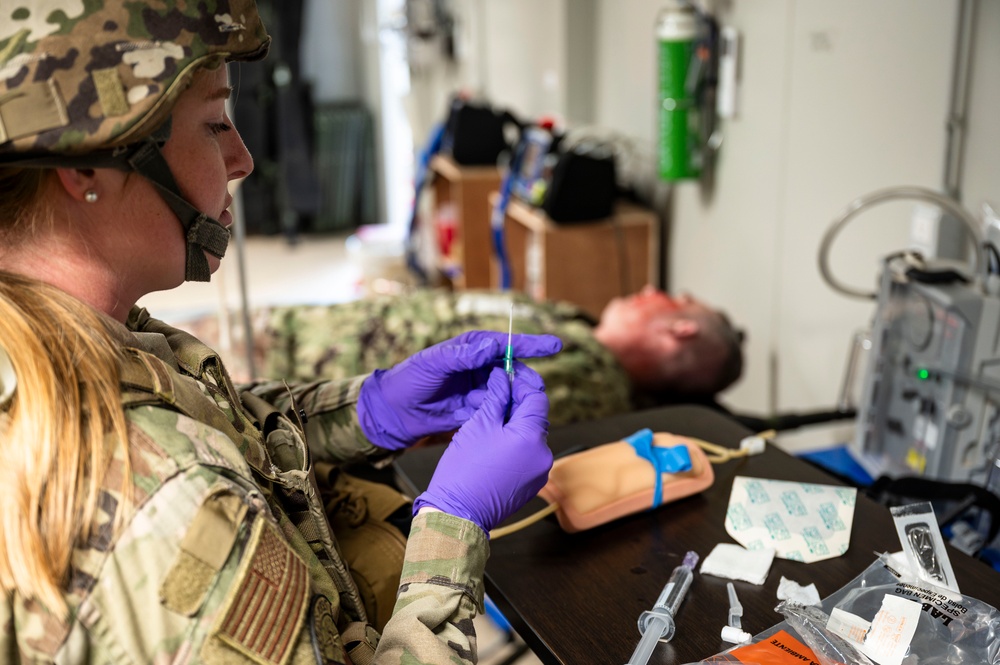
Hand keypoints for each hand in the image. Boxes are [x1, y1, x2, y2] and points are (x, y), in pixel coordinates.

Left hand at [357, 330, 560, 449]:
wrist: (392, 413)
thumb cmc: (409, 380)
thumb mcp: (434, 364)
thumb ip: (462, 356)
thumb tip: (490, 346)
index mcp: (470, 349)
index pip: (505, 344)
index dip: (531, 344)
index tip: (554, 345)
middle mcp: (478, 367)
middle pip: (512, 370)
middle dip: (526, 378)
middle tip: (537, 387)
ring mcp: (478, 389)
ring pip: (507, 391)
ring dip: (517, 398)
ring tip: (526, 405)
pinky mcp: (475, 410)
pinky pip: (497, 410)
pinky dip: (506, 414)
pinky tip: (514, 419)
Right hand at [413, 366, 552, 533]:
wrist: (458, 514)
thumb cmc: (465, 469)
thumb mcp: (479, 425)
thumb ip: (496, 397)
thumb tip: (503, 377)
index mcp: (532, 437)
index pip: (537, 397)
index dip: (521, 382)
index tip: (506, 374)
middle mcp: (543, 455)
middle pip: (535, 416)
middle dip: (517, 402)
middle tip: (495, 392)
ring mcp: (539, 471)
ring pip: (530, 436)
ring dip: (514, 423)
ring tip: (490, 416)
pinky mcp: (530, 483)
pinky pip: (527, 454)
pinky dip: (514, 443)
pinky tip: (493, 440)